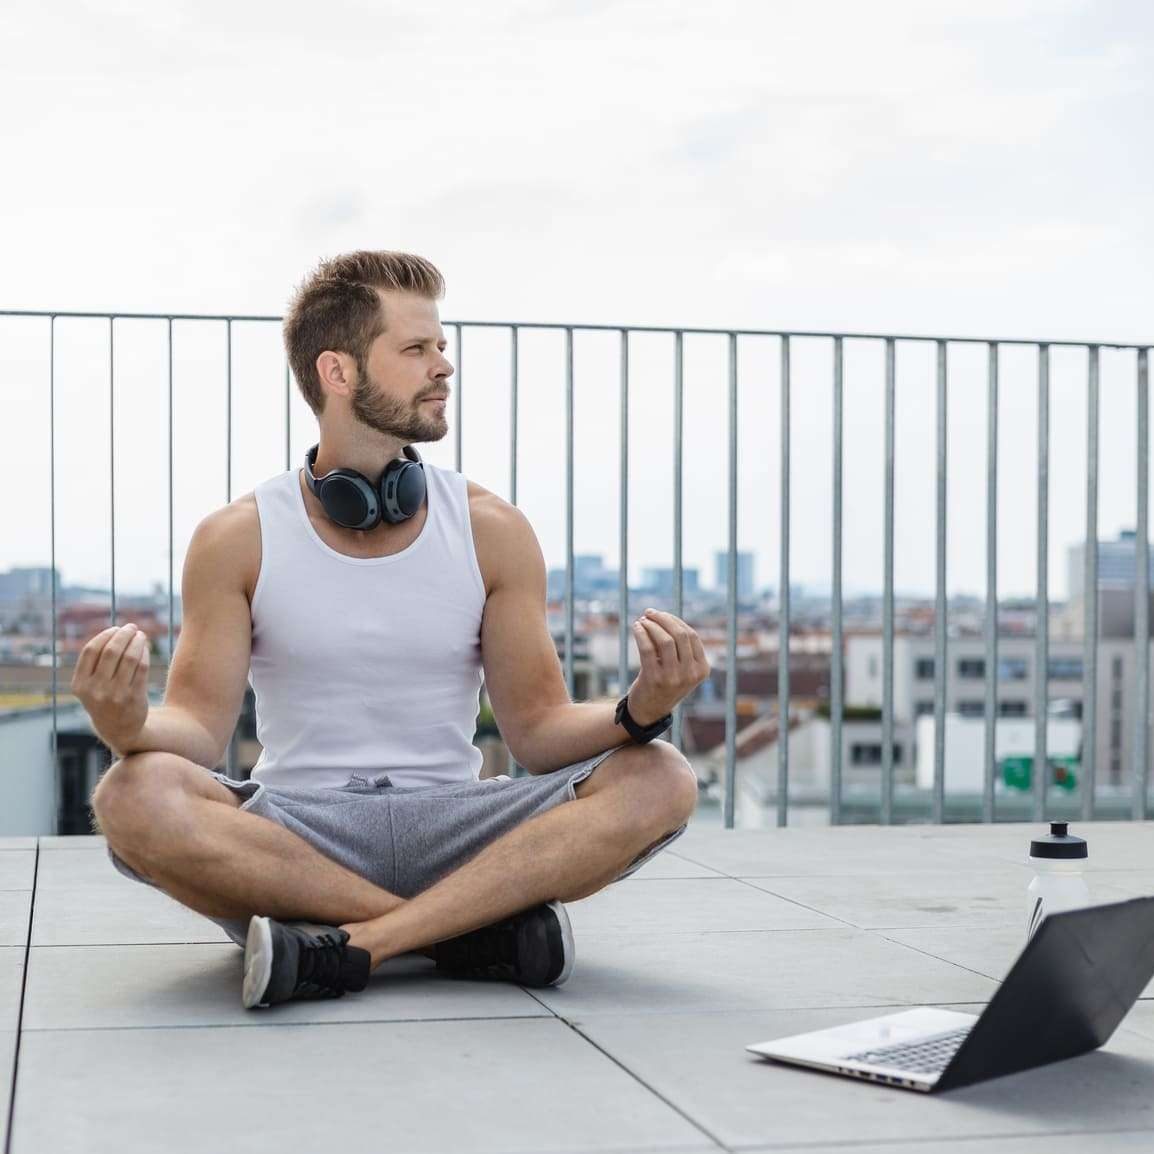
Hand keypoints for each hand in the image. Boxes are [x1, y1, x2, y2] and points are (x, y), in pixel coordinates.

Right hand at [70, 623, 150, 751]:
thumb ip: (95, 663)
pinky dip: (144, 653)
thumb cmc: (104, 700)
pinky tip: (144, 648)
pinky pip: (141, 667)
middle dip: (123, 635)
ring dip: (136, 642)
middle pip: (111, 651)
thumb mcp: (90, 686)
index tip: (115, 628)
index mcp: (80, 685)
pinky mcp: (134, 698)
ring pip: (129, 658)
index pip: (90, 651)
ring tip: (141, 635)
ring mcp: (115, 695)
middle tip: (132, 627)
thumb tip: (114, 632)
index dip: (104, 635)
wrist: (120, 730)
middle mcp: (95, 690)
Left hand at [626, 608, 710, 726]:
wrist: (649, 710)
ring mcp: (673, 677)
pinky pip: (647, 648)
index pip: (691, 636)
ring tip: (642, 620)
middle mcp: (691, 674)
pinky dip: (641, 633)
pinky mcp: (654, 679)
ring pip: (665, 640)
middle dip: (663, 619)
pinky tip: (636, 627)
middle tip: (649, 612)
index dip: (675, 621)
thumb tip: (665, 616)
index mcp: (702, 669)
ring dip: (651, 625)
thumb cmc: (665, 682)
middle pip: (680, 635)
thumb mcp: (682, 668)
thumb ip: (681, 647)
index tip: (661, 614)